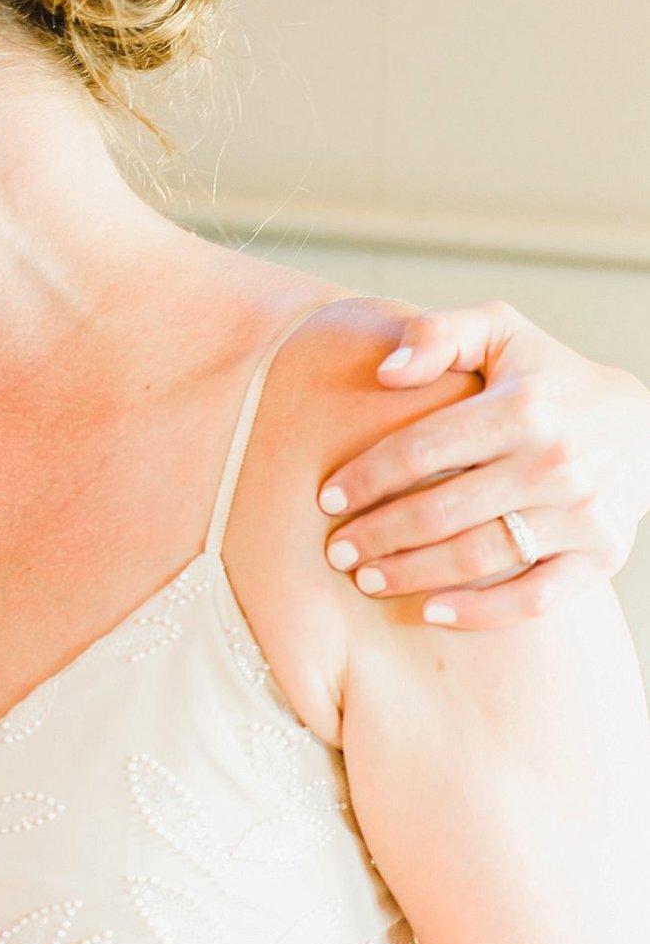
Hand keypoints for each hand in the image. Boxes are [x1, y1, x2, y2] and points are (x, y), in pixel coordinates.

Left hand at [321, 301, 649, 628]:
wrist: (645, 424)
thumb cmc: (549, 377)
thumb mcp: (500, 331)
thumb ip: (439, 333)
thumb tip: (386, 371)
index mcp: (523, 408)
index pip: (422, 450)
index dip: (366, 478)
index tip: (325, 500)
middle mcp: (556, 463)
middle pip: (441, 510)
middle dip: (377, 535)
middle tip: (334, 552)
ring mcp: (584, 514)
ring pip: (479, 556)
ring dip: (413, 574)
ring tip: (367, 579)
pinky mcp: (605, 555)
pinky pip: (537, 597)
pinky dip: (481, 611)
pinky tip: (431, 612)